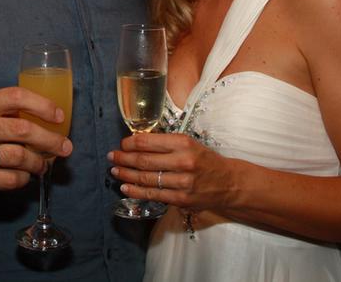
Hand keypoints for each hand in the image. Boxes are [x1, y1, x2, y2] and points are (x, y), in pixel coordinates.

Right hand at [0, 87, 72, 194]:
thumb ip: (5, 111)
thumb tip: (47, 119)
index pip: (15, 97)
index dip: (42, 105)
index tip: (59, 116)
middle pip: (22, 130)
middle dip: (50, 139)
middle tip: (65, 147)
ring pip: (17, 157)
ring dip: (38, 162)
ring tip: (44, 164)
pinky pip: (8, 180)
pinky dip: (23, 179)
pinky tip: (25, 176)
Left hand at [109, 132, 236, 212]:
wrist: (229, 183)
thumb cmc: (205, 160)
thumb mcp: (189, 144)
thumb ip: (166, 144)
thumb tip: (136, 143)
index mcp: (183, 143)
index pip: (148, 142)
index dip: (130, 143)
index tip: (122, 144)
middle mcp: (183, 161)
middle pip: (144, 160)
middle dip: (123, 158)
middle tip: (112, 156)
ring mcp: (182, 182)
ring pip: (146, 178)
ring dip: (126, 174)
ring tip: (114, 171)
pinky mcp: (181, 199)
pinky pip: (153, 194)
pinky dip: (136, 191)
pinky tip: (125, 187)